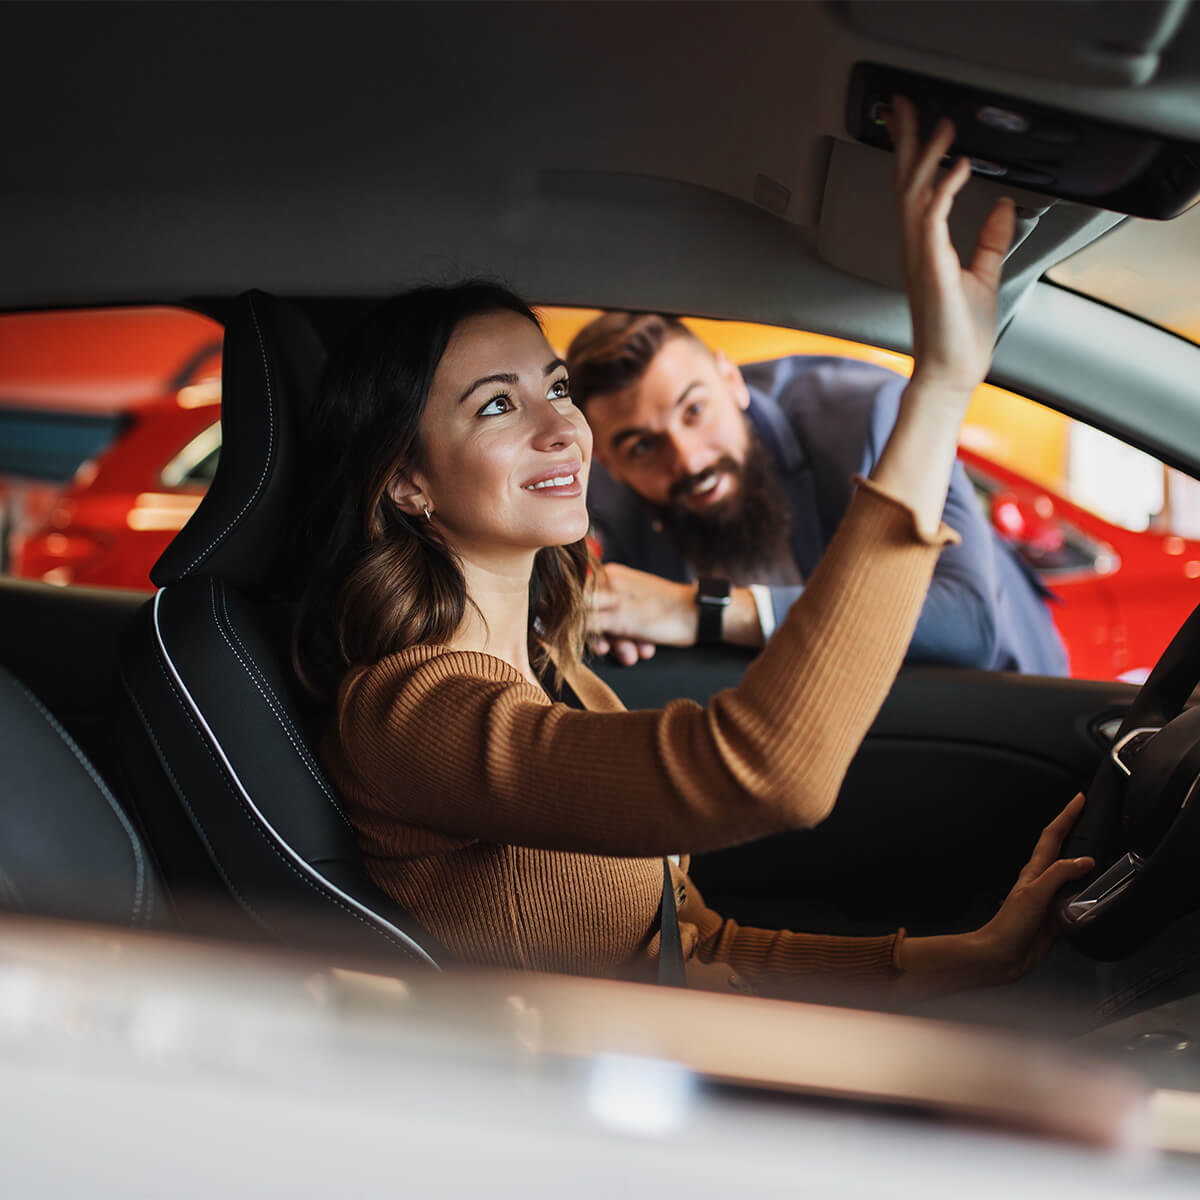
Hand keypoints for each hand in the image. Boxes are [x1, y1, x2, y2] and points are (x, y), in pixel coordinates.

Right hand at [586, 563, 697, 658]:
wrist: (701, 616)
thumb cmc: (664, 614)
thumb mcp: (619, 619)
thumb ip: (585, 619)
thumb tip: (554, 620)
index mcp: (605, 577)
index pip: (575, 602)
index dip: (578, 625)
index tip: (590, 643)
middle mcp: (612, 583)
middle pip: (591, 615)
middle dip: (606, 638)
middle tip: (617, 652)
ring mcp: (625, 595)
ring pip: (609, 624)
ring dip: (621, 643)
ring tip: (637, 653)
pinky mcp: (637, 607)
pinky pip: (624, 626)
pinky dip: (632, 639)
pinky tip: (645, 647)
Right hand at [884, 95, 1014, 396]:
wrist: (952, 372)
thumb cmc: (960, 336)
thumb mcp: (984, 275)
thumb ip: (990, 239)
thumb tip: (1002, 206)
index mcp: (923, 248)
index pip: (914, 191)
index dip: (914, 154)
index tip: (916, 122)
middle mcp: (915, 249)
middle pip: (904, 183)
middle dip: (905, 142)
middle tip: (902, 105)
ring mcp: (920, 258)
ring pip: (914, 195)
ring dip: (927, 157)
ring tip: (943, 128)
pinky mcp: (933, 270)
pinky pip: (932, 219)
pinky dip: (945, 190)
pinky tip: (960, 169)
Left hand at [972, 792, 1093, 984]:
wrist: (1001, 956)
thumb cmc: (1010, 924)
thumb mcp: (1034, 894)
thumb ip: (1059, 876)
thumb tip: (1085, 860)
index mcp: (1035, 871)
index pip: (1053, 836)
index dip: (1066, 816)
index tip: (1079, 799)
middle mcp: (1043, 881)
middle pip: (1063, 850)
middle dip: (1076, 831)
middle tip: (1092, 816)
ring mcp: (1050, 899)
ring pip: (1072, 874)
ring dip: (1085, 861)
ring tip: (1101, 847)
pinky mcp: (1057, 918)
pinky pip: (1077, 900)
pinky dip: (1088, 892)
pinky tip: (1098, 892)